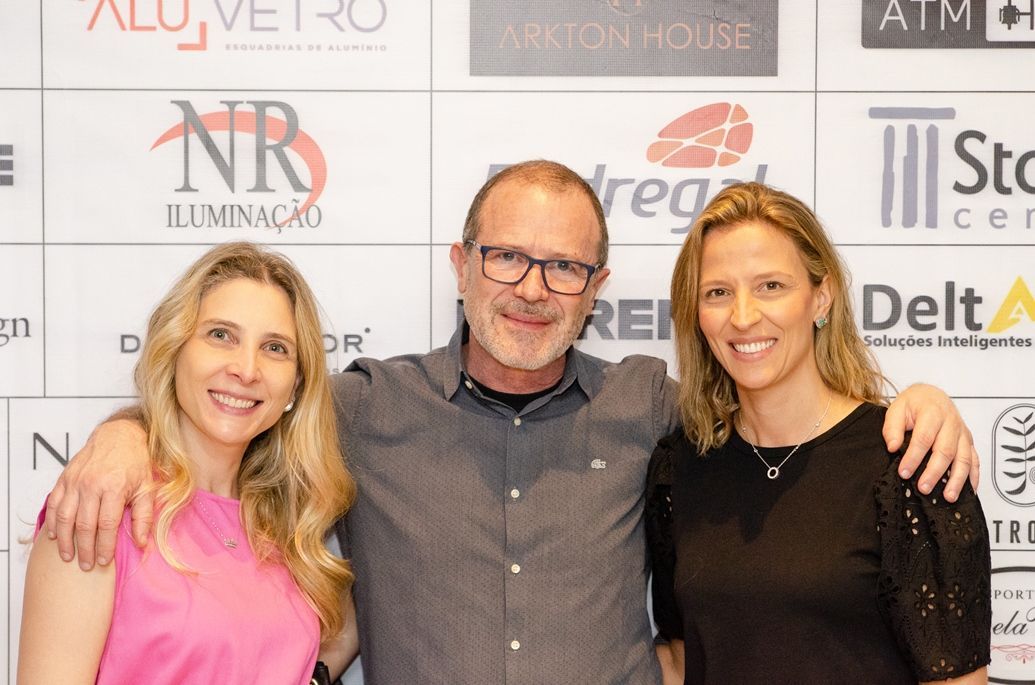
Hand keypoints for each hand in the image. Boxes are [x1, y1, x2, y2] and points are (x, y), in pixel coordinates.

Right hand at [45, 418, 152, 569]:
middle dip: (85, 549)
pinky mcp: (65, 478)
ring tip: (67, 556)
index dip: (104, 546)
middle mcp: (92, 485)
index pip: (106, 525)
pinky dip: (52, 521)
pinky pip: (54, 504)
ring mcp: (76, 481)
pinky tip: (53, 535)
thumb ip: (144, 516)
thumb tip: (142, 543)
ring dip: (64, 540)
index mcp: (115, 488)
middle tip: (86, 565)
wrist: (120, 435)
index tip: (104, 561)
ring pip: (65, 517)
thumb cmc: (136, 463)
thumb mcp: (147, 488)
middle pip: (84, 525)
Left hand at [882, 384, 979, 502]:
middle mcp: (952, 423)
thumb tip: (892, 447)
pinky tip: (969, 490)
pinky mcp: (969, 442)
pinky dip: (973, 476)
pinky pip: (975, 460)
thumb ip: (892, 427)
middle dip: (934, 472)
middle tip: (923, 488)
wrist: (932, 395)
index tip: (904, 472)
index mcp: (933, 412)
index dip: (914, 457)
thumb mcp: (897, 408)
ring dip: (957, 479)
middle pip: (945, 451)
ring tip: (948, 496)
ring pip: (964, 458)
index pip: (923, 438)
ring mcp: (963, 433)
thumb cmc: (914, 403)